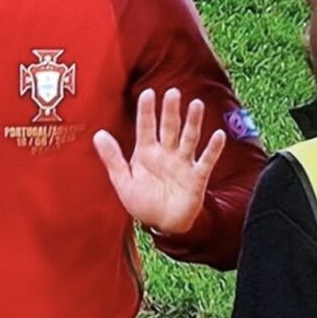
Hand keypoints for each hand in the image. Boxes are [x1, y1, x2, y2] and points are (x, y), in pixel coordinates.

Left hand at [93, 88, 225, 234]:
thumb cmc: (141, 202)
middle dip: (171, 111)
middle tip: (172, 92)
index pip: (146, 127)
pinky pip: (206, 161)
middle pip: (169, 127)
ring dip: (193, 122)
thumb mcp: (122, 181)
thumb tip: (98, 134)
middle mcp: (166, 154)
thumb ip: (112, 158)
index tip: (147, 93)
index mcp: (146, 152)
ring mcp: (183, 164)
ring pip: (189, 138)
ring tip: (195, 104)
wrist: (161, 224)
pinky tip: (218, 134)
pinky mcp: (197, 177)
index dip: (147, 111)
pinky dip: (213, 149)